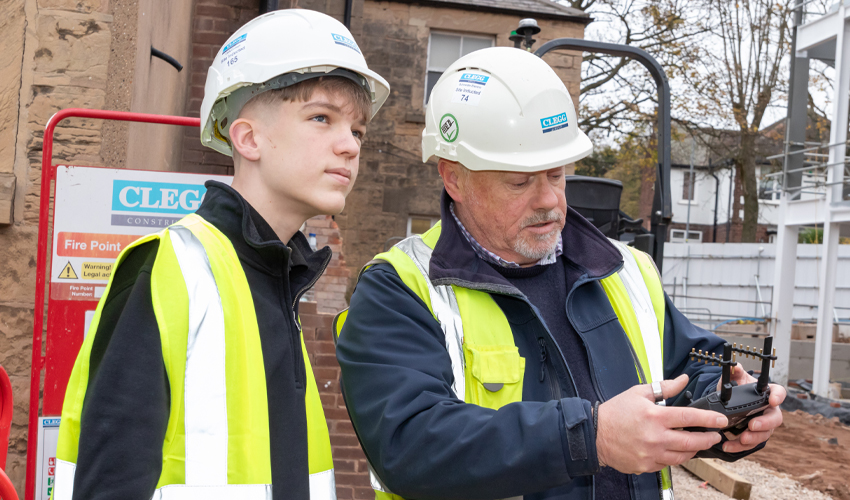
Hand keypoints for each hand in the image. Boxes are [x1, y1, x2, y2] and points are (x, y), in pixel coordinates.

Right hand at [596, 374, 727, 473]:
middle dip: (708, 439)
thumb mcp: (638, 393)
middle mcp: (655, 437)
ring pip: (682, 456)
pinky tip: (676, 450)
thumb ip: (664, 387)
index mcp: (654, 416)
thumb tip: (683, 380)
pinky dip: (675, 457)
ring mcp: (651, 454)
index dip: (709, 419)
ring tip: (698, 443)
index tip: (721, 420)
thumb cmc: (615, 412)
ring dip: (694, 449)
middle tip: (715, 436)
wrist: (595, 434)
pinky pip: (668, 464)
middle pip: (691, 441)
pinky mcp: (646, 465)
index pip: (689, 417)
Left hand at [716, 366, 785, 452]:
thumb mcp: (734, 378)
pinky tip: (729, 446)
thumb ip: (735, 372)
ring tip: (741, 439)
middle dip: (765, 423)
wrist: (727, 400)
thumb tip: (735, 366)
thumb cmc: (736, 387)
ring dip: (754, 438)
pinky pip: (751, 443)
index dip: (778, 397)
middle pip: (775, 418)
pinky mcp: (754, 435)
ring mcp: (763, 424)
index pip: (779, 392)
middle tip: (752, 425)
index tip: (773, 400)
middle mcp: (768, 410)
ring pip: (765, 434)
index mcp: (767, 393)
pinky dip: (740, 446)